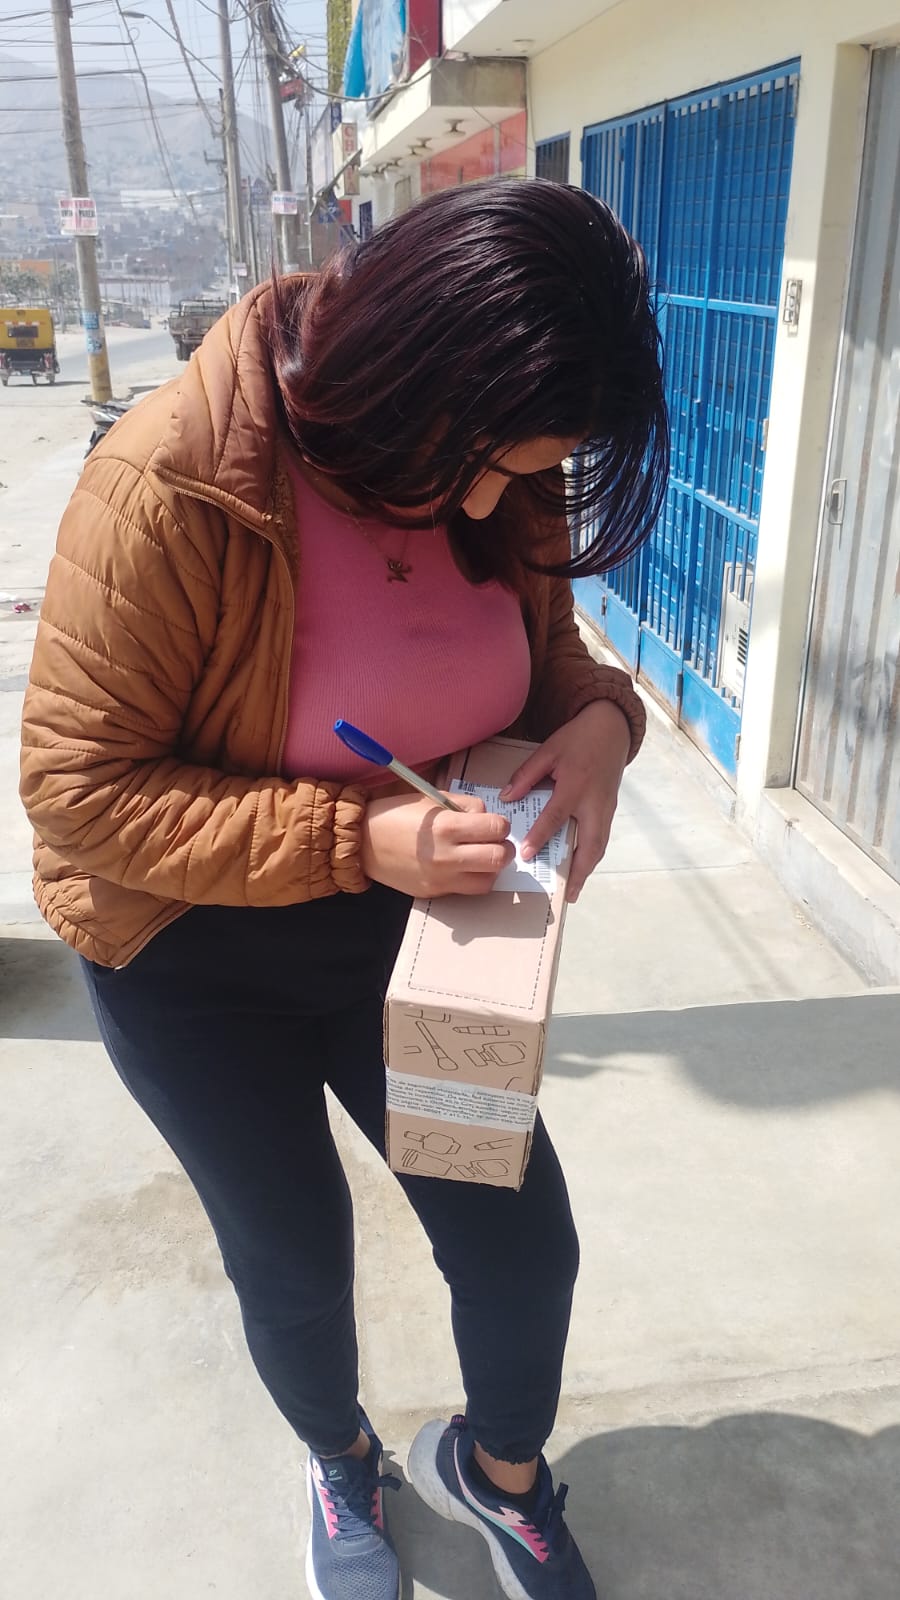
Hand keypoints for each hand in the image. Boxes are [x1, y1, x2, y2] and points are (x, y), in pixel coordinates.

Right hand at [361, 791, 513, 898]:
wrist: (361, 842)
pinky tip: (462, 866)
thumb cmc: (394, 815)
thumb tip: (487, 818)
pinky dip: (471, 878)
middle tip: (496, 842)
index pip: (496, 829)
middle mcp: (446, 856)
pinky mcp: (434, 893)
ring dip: (491, 868)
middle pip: (499, 858)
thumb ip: (464, 806)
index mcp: (446, 826)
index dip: (501, 825)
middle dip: (504, 848)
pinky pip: (466, 890)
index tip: (495, 824)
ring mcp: (440, 879)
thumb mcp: (431, 799)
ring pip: (488, 881)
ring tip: (481, 857)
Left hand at [500, 700, 631, 903]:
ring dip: (587, 869)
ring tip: (574, 889)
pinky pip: (602, 838)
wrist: (612, 728)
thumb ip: (526, 775)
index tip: (527, 855)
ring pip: (599, 845)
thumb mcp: (548, 750)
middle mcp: (594, 802)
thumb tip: (507, 798)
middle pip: (590, 844)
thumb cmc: (577, 739)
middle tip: (567, 893)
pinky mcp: (611, 809)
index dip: (541, 836)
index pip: (556, 816)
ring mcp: (606, 808)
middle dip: (579, 871)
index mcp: (576, 785)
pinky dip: (592, 856)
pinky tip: (580, 867)